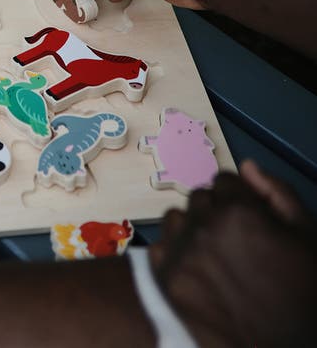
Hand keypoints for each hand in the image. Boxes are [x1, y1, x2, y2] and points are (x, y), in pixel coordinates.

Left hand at [151, 167, 315, 347]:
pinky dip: (174, 254)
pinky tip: (196, 271)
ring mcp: (181, 253)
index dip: (239, 199)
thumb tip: (247, 167)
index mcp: (239, 211)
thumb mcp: (305, 238)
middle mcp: (204, 226)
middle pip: (201, 198)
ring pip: (177, 219)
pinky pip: (160, 247)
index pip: (225, 180)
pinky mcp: (165, 280)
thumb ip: (278, 194)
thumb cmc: (300, 295)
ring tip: (214, 256)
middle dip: (216, 212)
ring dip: (192, 229)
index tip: (247, 219)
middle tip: (235, 243)